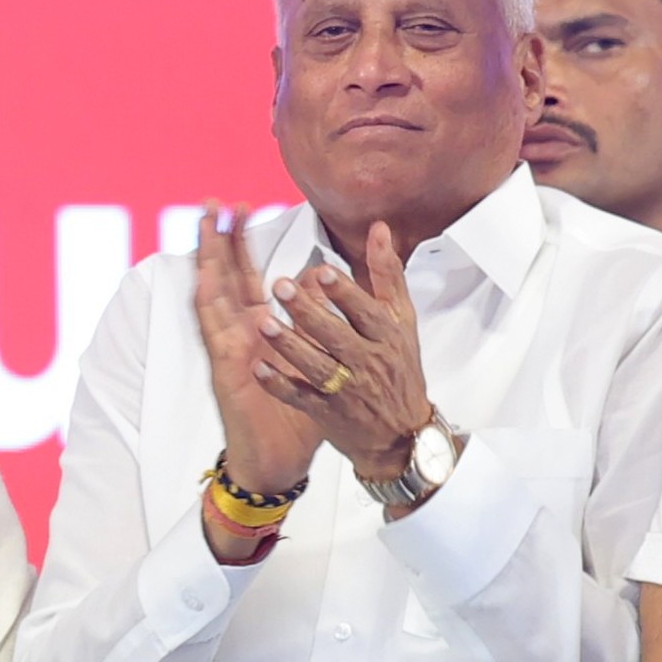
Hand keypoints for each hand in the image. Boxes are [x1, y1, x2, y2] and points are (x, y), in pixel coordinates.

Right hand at [192, 204, 323, 524]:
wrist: (279, 459)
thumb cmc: (297, 414)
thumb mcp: (314, 361)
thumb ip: (316, 319)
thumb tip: (320, 276)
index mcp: (260, 328)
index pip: (247, 276)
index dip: (242, 243)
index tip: (241, 208)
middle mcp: (240, 333)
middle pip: (226, 276)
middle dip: (221, 240)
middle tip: (216, 202)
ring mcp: (229, 348)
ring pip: (213, 294)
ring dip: (207, 261)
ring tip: (205, 228)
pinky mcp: (226, 368)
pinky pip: (214, 332)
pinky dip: (210, 305)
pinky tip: (206, 279)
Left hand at [257, 224, 432, 483]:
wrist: (402, 434)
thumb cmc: (398, 366)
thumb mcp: (402, 320)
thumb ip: (387, 274)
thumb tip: (379, 227)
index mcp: (388, 336)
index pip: (367, 311)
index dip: (344, 292)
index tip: (318, 270)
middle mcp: (368, 362)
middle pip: (337, 335)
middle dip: (308, 312)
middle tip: (278, 286)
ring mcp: (347, 390)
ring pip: (316, 366)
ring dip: (289, 346)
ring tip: (262, 323)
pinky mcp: (328, 414)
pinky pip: (301, 398)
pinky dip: (280, 385)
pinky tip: (258, 369)